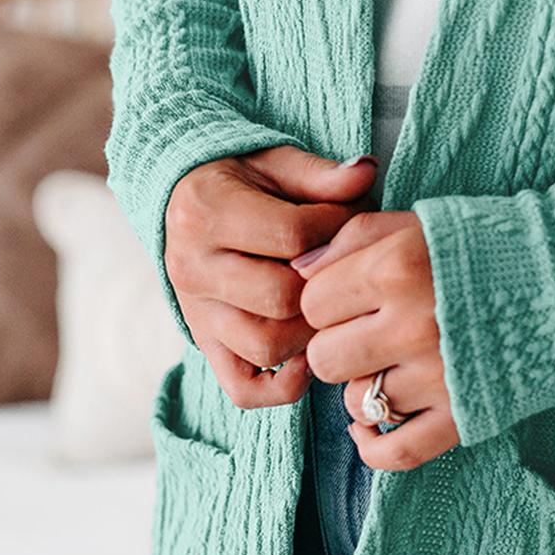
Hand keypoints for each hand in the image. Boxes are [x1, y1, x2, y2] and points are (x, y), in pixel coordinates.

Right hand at [164, 147, 379, 408]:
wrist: (187, 206)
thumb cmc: (244, 182)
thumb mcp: (277, 164)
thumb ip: (320, 175)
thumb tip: (367, 173)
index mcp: (207, 213)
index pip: (292, 236)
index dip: (337, 227)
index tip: (352, 216)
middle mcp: (193, 269)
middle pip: (282, 297)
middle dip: (329, 282)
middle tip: (346, 265)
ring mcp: (197, 315)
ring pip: (267, 345)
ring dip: (313, 330)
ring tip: (331, 303)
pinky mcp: (206, 348)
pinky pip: (244, 389)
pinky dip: (283, 386)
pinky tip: (309, 356)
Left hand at [296, 211, 460, 471]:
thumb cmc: (488, 247)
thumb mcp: (420, 223)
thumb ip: (353, 238)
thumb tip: (297, 272)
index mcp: (398, 267)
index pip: (313, 301)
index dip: (326, 300)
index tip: (351, 297)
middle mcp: (414, 324)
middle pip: (325, 358)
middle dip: (338, 346)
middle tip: (368, 332)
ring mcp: (439, 376)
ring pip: (354, 402)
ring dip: (364, 387)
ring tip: (392, 364)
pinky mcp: (464, 415)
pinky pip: (394, 451)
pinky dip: (372, 444)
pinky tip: (370, 425)